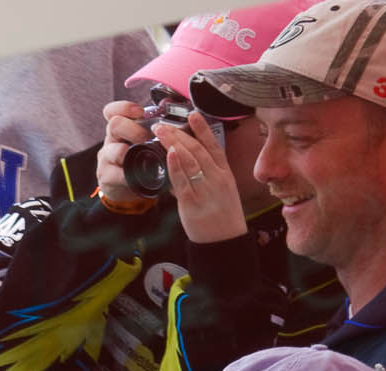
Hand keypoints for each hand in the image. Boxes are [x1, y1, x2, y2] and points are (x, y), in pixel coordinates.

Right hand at [93, 100, 155, 210]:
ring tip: (145, 159)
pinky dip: (130, 175)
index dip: (124, 108)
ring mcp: (107, 157)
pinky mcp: (106, 176)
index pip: (113, 110)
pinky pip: (116, 174)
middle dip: (135, 131)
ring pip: (113, 150)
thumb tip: (168, 102)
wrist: (131, 186)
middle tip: (148, 140)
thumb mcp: (147, 139)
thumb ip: (156, 123)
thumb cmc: (143, 158)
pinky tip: (140, 176)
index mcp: (122, 127)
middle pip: (114, 124)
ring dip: (131, 153)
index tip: (140, 112)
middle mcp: (111, 139)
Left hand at [158, 114, 247, 243]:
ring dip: (174, 143)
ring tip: (160, 132)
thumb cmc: (221, 217)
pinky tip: (169, 153)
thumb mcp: (220, 192)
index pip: (213, 145)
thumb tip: (184, 164)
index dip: (203, 128)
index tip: (192, 114)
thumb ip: (205, 176)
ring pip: (190, 160)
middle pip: (198, 150)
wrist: (225, 242)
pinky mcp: (193, 202)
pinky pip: (183, 180)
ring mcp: (206, 189)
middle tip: (163, 124)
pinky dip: (176, 165)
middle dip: (180, 134)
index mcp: (224, 173)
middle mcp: (217, 178)